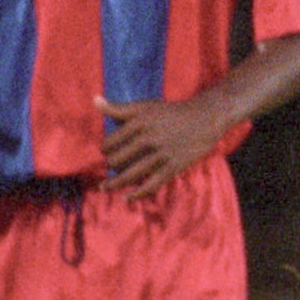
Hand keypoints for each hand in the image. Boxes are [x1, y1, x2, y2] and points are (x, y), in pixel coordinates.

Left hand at [102, 91, 230, 192]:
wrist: (205, 118)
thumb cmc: (171, 112)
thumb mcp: (145, 106)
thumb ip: (118, 108)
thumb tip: (94, 100)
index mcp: (139, 123)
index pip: (110, 143)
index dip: (105, 150)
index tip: (108, 152)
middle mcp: (148, 138)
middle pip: (117, 160)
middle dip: (110, 166)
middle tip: (112, 166)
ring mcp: (161, 154)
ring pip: (130, 174)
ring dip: (114, 184)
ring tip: (104, 188)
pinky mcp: (173, 166)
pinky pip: (151, 184)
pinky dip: (138, 194)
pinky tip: (127, 198)